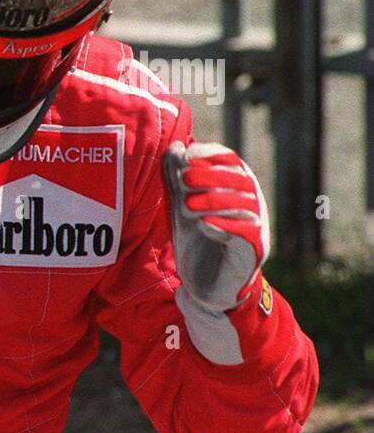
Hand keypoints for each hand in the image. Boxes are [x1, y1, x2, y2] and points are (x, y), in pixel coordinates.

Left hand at [163, 141, 269, 311]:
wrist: (208, 285)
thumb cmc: (197, 241)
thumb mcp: (181, 206)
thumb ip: (177, 179)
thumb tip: (175, 147)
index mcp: (236, 188)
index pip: (231, 161)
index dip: (212, 155)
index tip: (188, 155)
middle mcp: (252, 203)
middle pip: (241, 180)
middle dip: (211, 177)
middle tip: (183, 179)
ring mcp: (256, 227)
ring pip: (245, 206)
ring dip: (215, 201)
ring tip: (187, 205)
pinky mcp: (254, 252)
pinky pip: (247, 235)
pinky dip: (226, 227)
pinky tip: (204, 225)